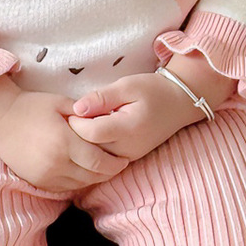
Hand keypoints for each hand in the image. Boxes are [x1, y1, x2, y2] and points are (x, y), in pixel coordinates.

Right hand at [0, 75, 127, 196]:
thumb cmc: (31, 106)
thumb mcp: (61, 103)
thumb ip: (86, 115)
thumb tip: (109, 122)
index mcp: (65, 142)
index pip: (100, 162)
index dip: (116, 164)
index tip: (125, 159)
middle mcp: (56, 163)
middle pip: (93, 177)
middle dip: (108, 172)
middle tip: (118, 165)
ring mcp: (45, 175)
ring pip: (79, 185)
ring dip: (93, 178)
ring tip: (101, 168)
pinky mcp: (36, 181)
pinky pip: (64, 188)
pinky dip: (76, 182)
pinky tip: (81, 171)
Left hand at [67, 56, 234, 162]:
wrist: (178, 103)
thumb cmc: (153, 90)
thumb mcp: (127, 86)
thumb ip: (102, 97)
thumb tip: (77, 108)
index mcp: (129, 129)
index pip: (91, 133)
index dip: (76, 122)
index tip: (70, 109)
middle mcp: (128, 149)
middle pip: (90, 149)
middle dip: (75, 135)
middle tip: (67, 118)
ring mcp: (128, 157)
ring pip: (94, 157)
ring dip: (83, 142)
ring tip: (77, 124)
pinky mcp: (128, 159)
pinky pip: (102, 158)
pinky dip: (93, 147)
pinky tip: (89, 132)